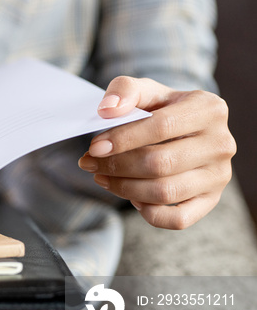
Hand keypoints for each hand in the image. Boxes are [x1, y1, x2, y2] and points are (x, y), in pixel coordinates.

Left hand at [78, 76, 235, 228]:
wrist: (182, 129)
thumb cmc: (160, 108)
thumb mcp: (145, 90)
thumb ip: (125, 90)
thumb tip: (107, 110)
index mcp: (208, 109)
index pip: (162, 127)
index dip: (123, 139)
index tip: (94, 147)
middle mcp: (220, 143)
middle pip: (161, 163)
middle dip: (116, 166)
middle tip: (89, 163)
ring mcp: (218, 175)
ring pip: (165, 192)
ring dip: (124, 188)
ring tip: (101, 177)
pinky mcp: (211, 200)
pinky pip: (178, 219)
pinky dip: (149, 213)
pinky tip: (131, 197)